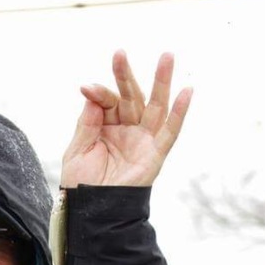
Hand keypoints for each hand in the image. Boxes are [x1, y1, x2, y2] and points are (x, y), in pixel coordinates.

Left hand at [61, 50, 191, 186]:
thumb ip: (87, 123)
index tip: (86, 88)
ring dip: (161, 82)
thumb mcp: (78, 150)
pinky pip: (170, 131)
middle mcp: (126, 129)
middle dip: (126, 76)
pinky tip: (187, 92)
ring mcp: (142, 139)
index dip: (98, 92)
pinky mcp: (155, 154)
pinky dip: (179, 113)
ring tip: (167, 56)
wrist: (92, 211)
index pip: (107, 101)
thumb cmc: (82, 184)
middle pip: (130, 96)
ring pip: (155, 106)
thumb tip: (94, 94)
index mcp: (105, 126)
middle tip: (120, 53)